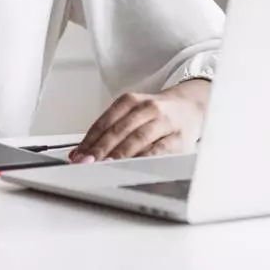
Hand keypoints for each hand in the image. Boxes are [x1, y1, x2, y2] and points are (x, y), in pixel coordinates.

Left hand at [69, 79, 209, 163]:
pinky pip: (159, 151)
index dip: (90, 139)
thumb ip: (110, 131)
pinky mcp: (179, 139)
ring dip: (119, 154)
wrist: (191, 107)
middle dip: (101, 148)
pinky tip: (133, 167)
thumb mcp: (132, 114)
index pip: (106, 121)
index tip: (78, 155)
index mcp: (132, 101)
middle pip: (120, 129)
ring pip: (138, 139)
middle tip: (86, 163)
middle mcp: (148, 108)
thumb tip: (82, 153)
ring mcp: (164, 122)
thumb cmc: (156, 115)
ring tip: (105, 166)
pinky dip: (143, 159)